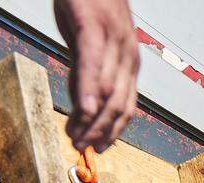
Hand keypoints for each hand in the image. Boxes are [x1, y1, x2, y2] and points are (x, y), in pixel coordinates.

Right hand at [54, 0, 139, 152]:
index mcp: (128, 63)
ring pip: (107, 91)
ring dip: (91, 119)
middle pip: (118, 105)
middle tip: (81, 147)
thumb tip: (84, 102)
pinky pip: (92, 65)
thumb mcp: (91, 45)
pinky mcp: (93, 28)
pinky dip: (88, 90)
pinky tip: (84, 110)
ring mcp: (113, 43)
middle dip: (100, 132)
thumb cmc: (89, 3)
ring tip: (75, 136)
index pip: (126, 106)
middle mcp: (127, 56)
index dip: (113, 131)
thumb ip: (89, 72)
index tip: (98, 148)